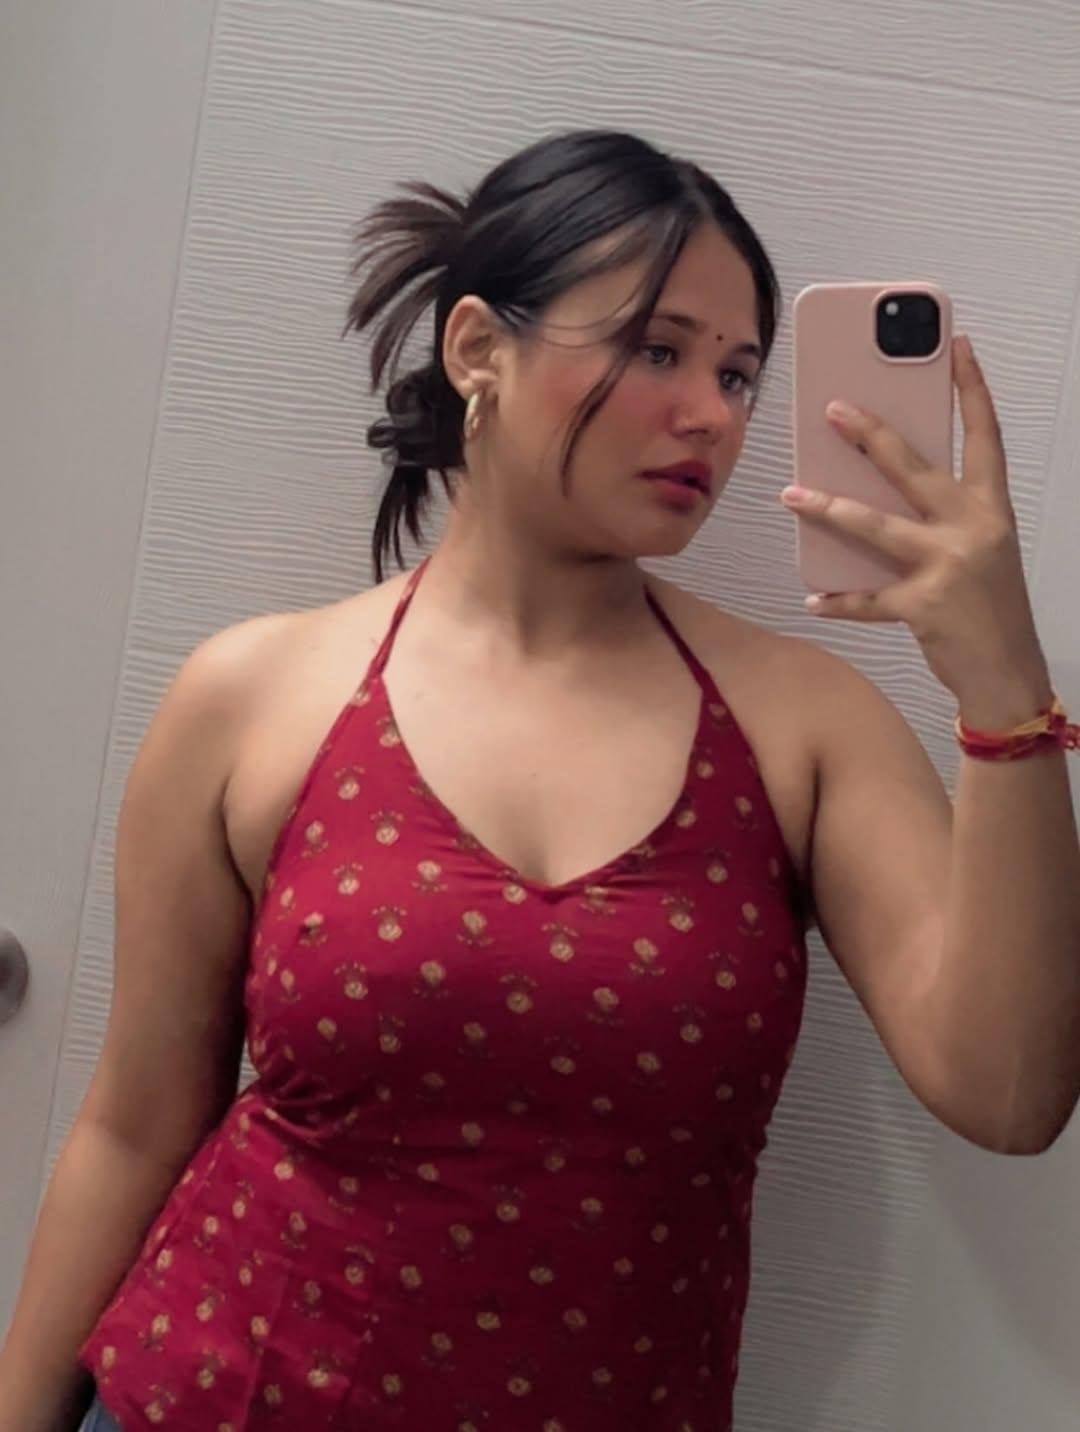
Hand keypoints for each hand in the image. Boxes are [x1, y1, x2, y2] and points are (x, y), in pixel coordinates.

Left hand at [779, 335, 1050, 716]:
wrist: (1008, 673)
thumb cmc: (989, 607)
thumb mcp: (980, 548)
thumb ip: (941, 516)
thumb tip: (878, 489)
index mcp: (991, 508)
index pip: (984, 435)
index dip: (972, 388)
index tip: (957, 347)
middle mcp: (973, 528)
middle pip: (913, 468)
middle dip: (870, 434)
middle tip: (833, 408)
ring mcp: (948, 565)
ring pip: (876, 526)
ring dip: (828, 508)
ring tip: (792, 494)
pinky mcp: (924, 605)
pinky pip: (868, 599)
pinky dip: (839, 599)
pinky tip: (813, 595)